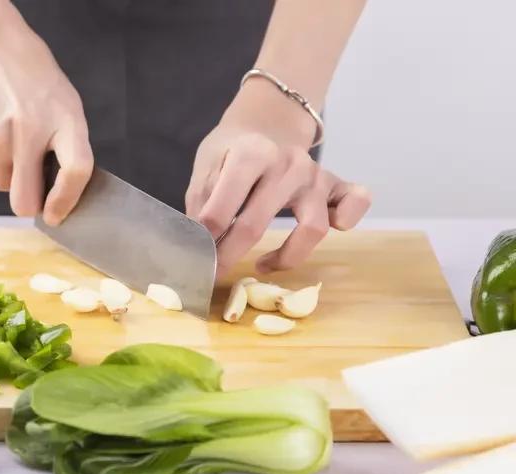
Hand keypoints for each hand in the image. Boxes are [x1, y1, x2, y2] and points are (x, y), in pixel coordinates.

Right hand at [0, 2, 93, 224]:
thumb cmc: (31, 75)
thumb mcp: (64, 103)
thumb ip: (67, 145)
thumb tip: (61, 193)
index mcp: (64, 119)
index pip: (75, 171)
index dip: (66, 200)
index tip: (57, 214)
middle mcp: (29, 130)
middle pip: (25, 198)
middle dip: (29, 203)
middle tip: (32, 190)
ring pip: (1, 185)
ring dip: (8, 172)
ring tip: (11, 139)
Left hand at [186, 79, 370, 275]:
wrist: (267, 124)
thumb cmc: (232, 151)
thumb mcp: (207, 166)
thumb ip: (201, 202)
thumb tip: (196, 243)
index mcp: (250, 154)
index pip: (222, 207)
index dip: (205, 238)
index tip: (196, 255)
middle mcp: (287, 163)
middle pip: (257, 223)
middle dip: (230, 255)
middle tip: (215, 271)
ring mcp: (315, 175)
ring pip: (313, 228)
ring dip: (285, 257)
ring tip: (261, 265)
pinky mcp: (336, 185)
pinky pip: (355, 203)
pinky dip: (348, 219)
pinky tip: (331, 230)